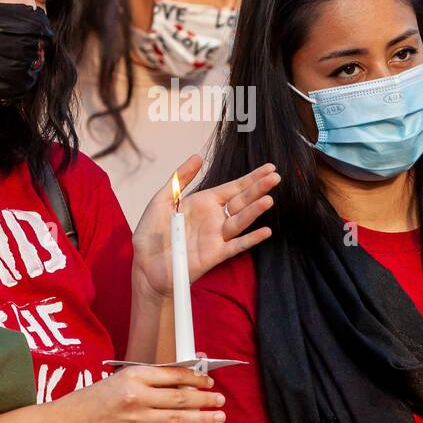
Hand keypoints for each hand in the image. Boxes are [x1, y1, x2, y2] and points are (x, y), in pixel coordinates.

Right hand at [54, 365, 225, 422]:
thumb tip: (179, 381)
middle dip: (205, 398)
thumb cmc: (92, 400)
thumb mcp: (118, 380)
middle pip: (181, 396)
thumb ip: (146, 380)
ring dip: (203, 418)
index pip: (173, 373)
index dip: (195, 378)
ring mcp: (138, 418)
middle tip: (220, 399)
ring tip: (220, 417)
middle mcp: (138, 394)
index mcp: (134, 374)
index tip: (208, 381)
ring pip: (179, 418)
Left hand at [132, 154, 279, 299]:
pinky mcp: (215, 255)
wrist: (146, 265)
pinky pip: (236, 245)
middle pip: (242, 201)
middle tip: (276, 177)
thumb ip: (179, 179)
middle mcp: (214, 218)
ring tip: (268, 199)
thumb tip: (197, 157)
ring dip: (255, 210)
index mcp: (203, 202)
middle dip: (258, 188)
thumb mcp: (162, 200)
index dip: (251, 178)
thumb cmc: (151, 234)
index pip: (233, 187)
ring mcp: (216, 237)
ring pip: (241, 220)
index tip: (269, 168)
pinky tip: (265, 231)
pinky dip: (251, 239)